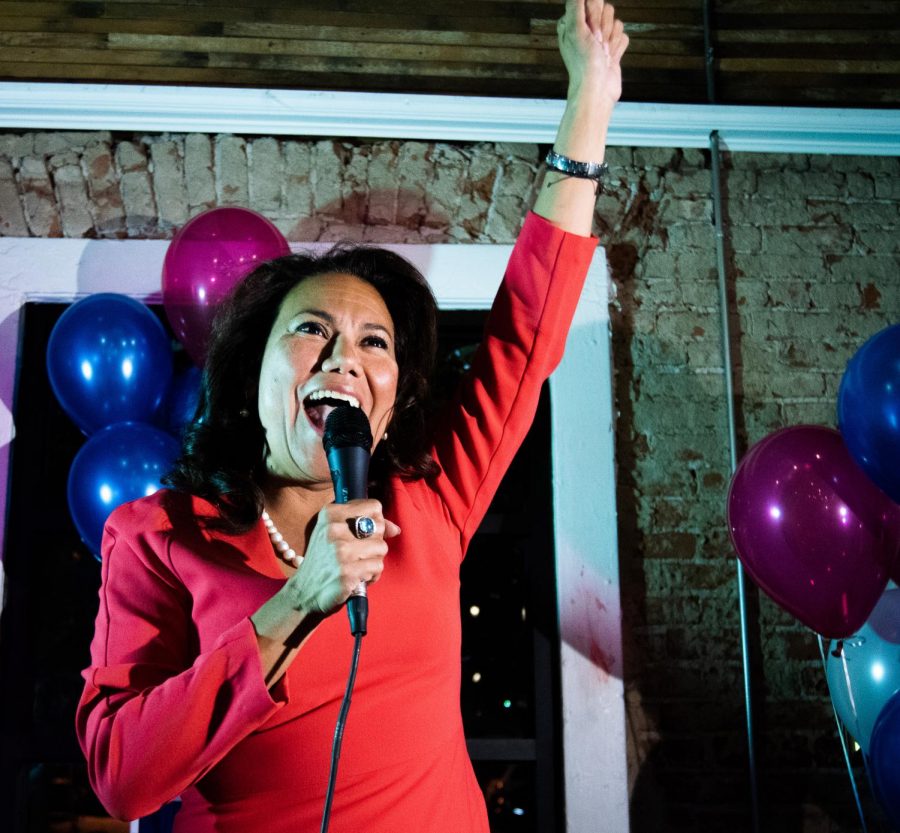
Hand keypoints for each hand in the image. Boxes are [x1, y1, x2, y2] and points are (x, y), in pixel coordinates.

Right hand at [283, 498, 399, 613]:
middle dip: (375, 542)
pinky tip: (358, 578)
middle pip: (380, 527)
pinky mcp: (347, 572)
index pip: (374, 507)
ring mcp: (340, 551)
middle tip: (358, 554)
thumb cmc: (325, 560)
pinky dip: (372, 575)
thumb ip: (367, 524)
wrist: (305, 591)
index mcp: (330, 514)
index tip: (364, 534)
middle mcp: (333, 529)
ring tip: (357, 566)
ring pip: (382, 548)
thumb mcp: (337, 533)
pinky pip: (378, 567)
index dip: (375, 521)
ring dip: (374, 560)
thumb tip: (396, 529)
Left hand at [558, 0, 628, 105]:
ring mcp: (600, 39)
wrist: (597, 90)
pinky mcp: (612, 49)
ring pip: (617, 22)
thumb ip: (576, 6)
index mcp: (572, 22)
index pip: (592, 0)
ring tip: (602, 54)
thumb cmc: (583, 63)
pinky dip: (618, 48)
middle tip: (596, 44)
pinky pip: (624, 36)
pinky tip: (609, 58)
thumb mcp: (575, 29)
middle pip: (606, 9)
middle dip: (604, 27)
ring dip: (611, 39)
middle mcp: (585, 29)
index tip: (590, 31)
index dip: (594, 14)